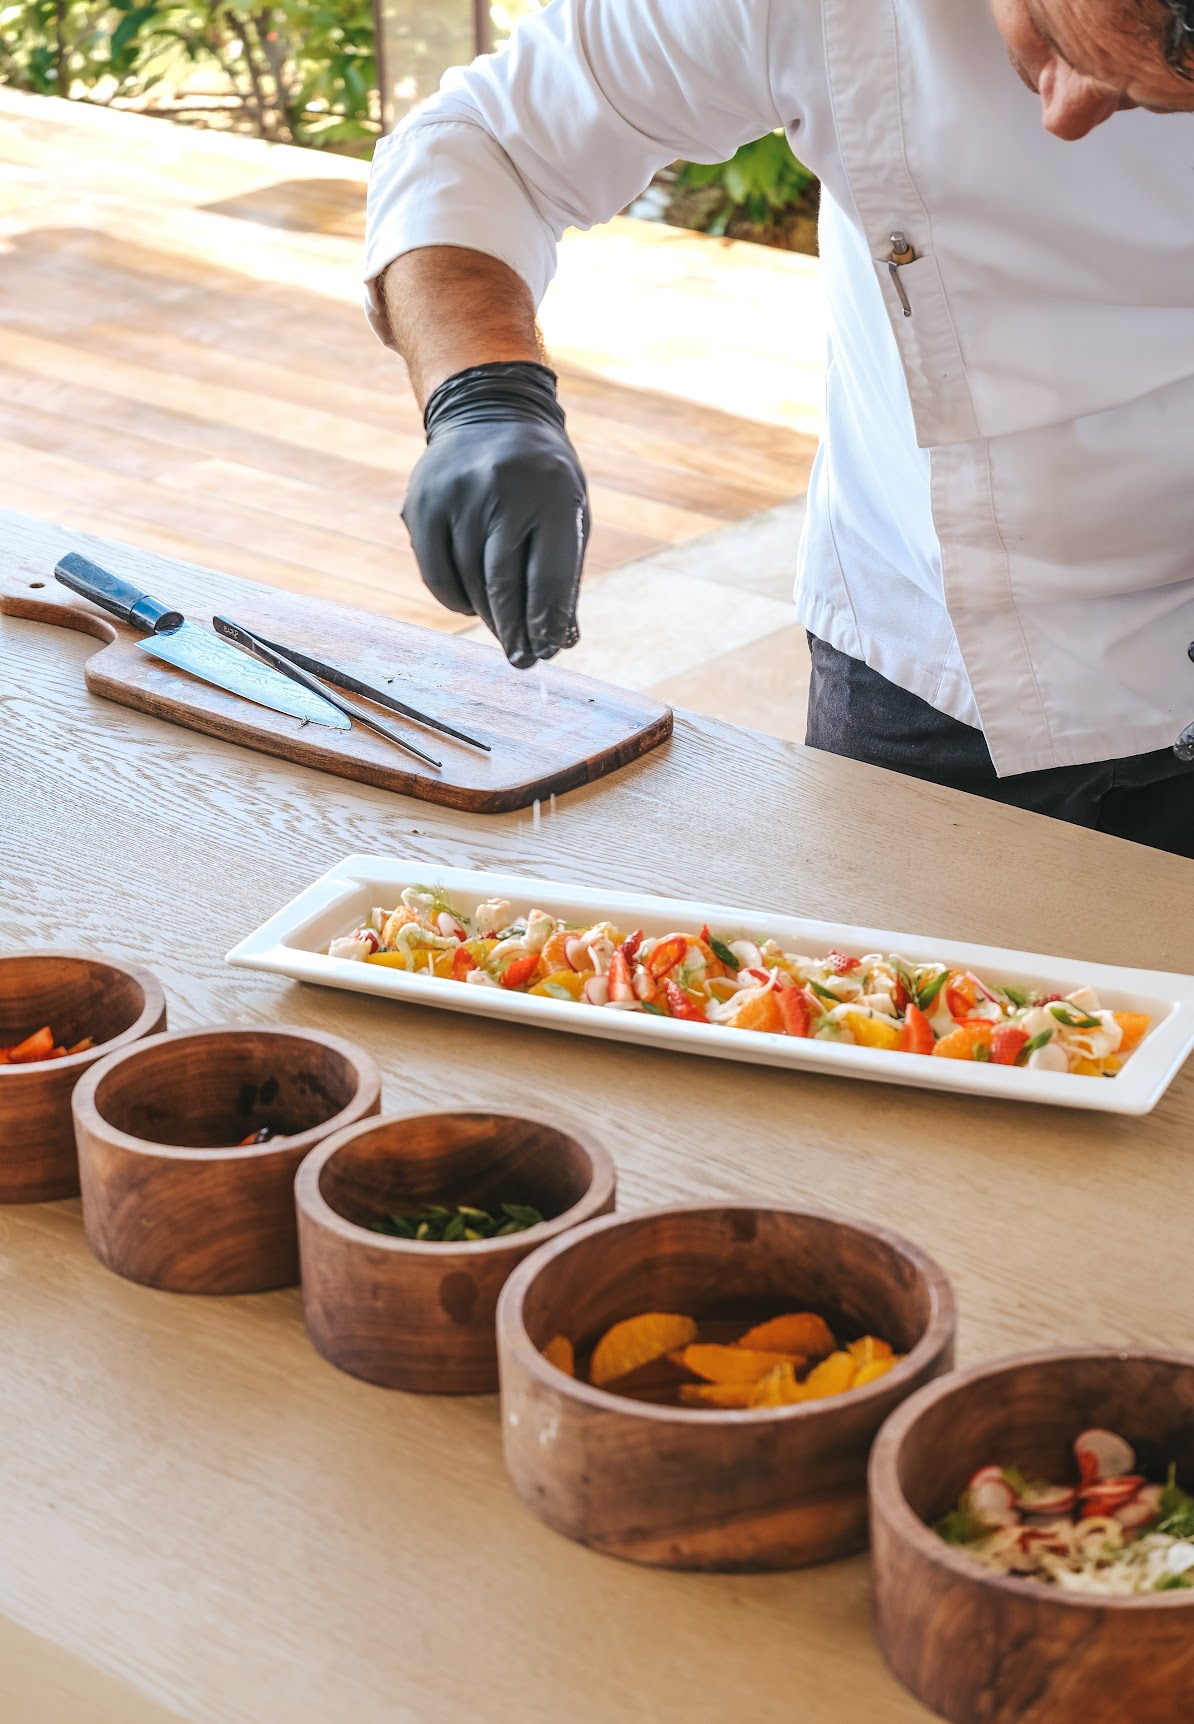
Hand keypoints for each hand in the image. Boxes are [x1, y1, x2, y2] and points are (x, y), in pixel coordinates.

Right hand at [401, 362, 589, 668]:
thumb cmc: (541, 476)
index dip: (546, 622)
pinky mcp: (422, 503)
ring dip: (488, 618)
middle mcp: (500, 491)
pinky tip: (472, 605)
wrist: (489, 410)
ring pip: (468, 584)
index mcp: (551, 493)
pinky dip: (455, 599)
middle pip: (503, 585)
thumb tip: (561, 639)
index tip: (548, 651)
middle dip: (516, 631)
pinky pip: (436, 573)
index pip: (547, 576)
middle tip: (523, 661)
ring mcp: (455, 495)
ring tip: (503, 633)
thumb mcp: (569, 510)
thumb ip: (563, 571)